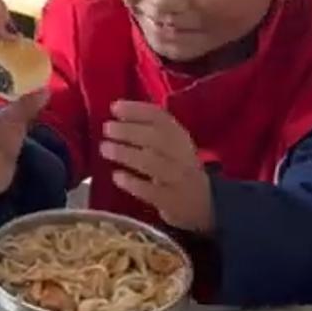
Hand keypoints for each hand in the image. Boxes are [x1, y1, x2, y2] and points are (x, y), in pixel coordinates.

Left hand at [101, 102, 214, 233]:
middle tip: (107, 128)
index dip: (137, 110)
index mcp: (180, 137)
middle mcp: (181, 155)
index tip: (114, 106)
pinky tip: (116, 176)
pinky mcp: (172, 202)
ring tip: (105, 148)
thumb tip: (118, 117)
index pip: (160, 117)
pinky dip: (132, 183)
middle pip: (155, 138)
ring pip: (151, 163)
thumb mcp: (172, 146)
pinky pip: (151, 191)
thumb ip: (149, 131)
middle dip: (129, 131)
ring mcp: (178, 179)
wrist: (206, 204)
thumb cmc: (178, 168)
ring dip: (126, 153)